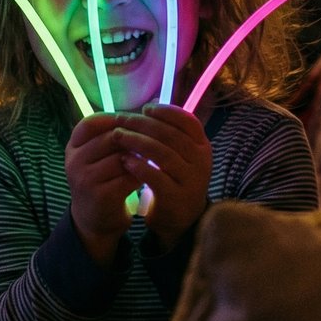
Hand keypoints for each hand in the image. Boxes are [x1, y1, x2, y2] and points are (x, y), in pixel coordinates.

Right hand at [65, 113, 143, 265]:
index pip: (93, 122)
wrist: (94, 219)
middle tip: (155, 139)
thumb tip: (151, 105)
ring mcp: (85, 179)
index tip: (137, 123)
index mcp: (73, 146)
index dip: (117, 119)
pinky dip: (143, 174)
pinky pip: (129, 177)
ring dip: (142, 156)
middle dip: (136, 137)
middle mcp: (75, 160)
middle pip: (112, 137)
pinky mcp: (101, 195)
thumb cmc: (102, 179)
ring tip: (155, 157)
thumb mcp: (100, 154)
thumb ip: (116, 133)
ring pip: (123, 156)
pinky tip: (151, 174)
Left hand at [114, 104, 211, 251]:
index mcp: (202, 146)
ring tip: (118, 136)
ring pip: (163, 155)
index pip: (188, 121)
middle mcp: (201, 162)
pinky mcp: (176, 198)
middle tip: (121, 119)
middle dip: (143, 124)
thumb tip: (151, 102)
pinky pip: (156, 178)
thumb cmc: (175, 178)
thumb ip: (169, 132)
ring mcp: (191, 181)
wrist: (181, 218)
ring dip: (137, 142)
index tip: (145, 108)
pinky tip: (124, 160)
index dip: (166, 112)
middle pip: (171, 136)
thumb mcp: (179, 154)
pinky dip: (139, 166)